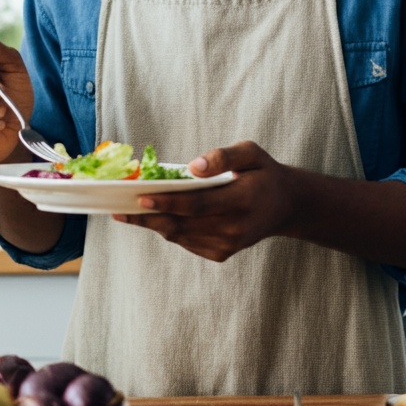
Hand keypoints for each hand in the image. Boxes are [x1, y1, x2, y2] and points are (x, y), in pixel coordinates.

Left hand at [111, 140, 296, 261]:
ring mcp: (229, 244)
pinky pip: (187, 242)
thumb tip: (193, 167)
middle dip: (147, 217)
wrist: (287, 206)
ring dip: (152, 225)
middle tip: (118, 209)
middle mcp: (236, 227)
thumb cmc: (263, 173)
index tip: (140, 198)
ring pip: (181, 236)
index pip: (198, 204)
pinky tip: (153, 219)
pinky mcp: (223, 253)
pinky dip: (168, 230)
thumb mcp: (251, 153)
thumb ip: (223, 156)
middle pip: (183, 224)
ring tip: (126, 213)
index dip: (167, 202)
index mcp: (243, 200)